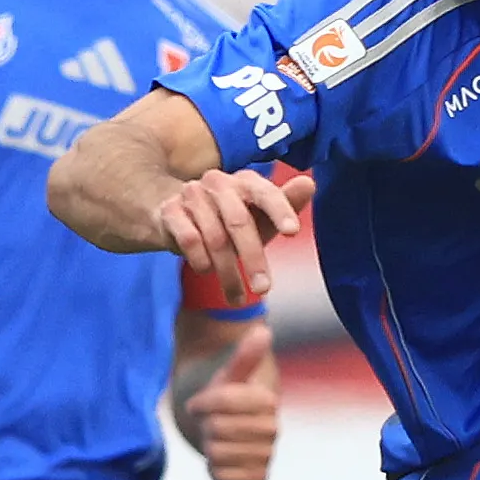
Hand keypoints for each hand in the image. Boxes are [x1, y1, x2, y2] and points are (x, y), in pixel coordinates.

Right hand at [157, 169, 316, 304]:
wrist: (174, 214)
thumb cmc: (228, 218)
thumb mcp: (258, 216)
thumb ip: (285, 204)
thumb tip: (309, 183)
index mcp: (244, 181)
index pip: (265, 192)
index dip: (280, 210)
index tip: (293, 232)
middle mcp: (218, 182)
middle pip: (239, 222)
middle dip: (253, 259)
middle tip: (264, 289)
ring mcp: (191, 194)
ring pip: (215, 238)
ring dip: (228, 273)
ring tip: (237, 298)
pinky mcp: (170, 211)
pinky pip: (189, 240)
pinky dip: (201, 261)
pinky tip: (207, 272)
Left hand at [176, 324, 280, 479]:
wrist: (229, 433)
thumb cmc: (225, 400)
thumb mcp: (229, 377)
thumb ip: (244, 356)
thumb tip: (262, 330)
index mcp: (267, 401)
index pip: (221, 402)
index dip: (201, 403)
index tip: (200, 404)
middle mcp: (272, 430)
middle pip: (216, 428)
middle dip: (205, 426)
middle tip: (209, 424)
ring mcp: (266, 456)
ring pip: (216, 453)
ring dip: (208, 447)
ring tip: (216, 441)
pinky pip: (224, 478)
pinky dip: (215, 470)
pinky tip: (221, 462)